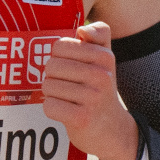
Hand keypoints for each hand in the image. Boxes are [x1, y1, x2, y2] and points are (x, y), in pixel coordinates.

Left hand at [42, 21, 138, 159]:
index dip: (59, 58)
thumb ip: (99, 34)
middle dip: (53, 77)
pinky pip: (49, 105)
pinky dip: (53, 109)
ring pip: (47, 85)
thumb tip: (82, 30)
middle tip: (69, 87)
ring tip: (69, 99)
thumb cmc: (100, 88)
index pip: (60, 46)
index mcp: (105, 57)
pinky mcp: (81, 118)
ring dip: (52, 94)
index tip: (72, 69)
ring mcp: (92, 97)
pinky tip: (66, 112)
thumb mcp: (105, 59)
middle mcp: (101, 75)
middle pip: (51, 65)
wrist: (111, 129)